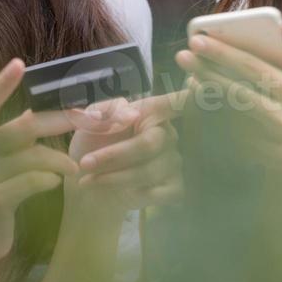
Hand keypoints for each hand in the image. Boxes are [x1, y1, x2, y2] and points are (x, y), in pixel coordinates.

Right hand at [0, 59, 79, 267]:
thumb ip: (7, 135)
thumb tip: (33, 109)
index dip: (1, 83)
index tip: (19, 63)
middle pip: (24, 126)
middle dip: (61, 120)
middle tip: (90, 117)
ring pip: (34, 156)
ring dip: (61, 159)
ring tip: (74, 166)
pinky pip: (33, 181)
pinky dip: (50, 180)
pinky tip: (55, 183)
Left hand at [63, 91, 189, 213]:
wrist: (89, 185)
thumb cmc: (91, 146)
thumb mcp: (87, 125)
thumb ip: (104, 114)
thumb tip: (130, 114)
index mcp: (150, 112)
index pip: (174, 102)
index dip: (188, 97)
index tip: (195, 86)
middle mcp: (167, 134)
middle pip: (149, 144)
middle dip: (114, 156)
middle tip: (86, 163)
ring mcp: (173, 160)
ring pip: (150, 170)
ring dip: (115, 177)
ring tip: (90, 179)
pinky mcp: (175, 186)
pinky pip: (164, 192)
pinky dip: (139, 194)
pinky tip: (124, 193)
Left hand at [174, 22, 281, 183]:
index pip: (251, 68)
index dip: (222, 53)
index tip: (199, 40)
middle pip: (233, 91)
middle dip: (205, 71)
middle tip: (183, 56)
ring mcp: (274, 142)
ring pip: (230, 116)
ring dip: (210, 96)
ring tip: (192, 78)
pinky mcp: (270, 159)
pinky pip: (239, 138)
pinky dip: (224, 122)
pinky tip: (211, 108)